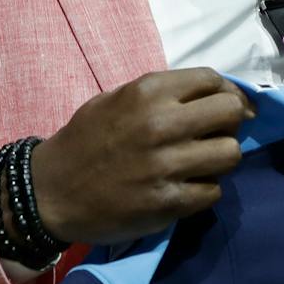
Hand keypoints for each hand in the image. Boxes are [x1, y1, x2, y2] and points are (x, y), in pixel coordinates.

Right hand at [29, 68, 254, 244]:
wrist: (51, 191)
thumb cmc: (86, 140)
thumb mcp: (117, 99)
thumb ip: (162, 94)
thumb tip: (214, 95)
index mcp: (147, 92)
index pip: (212, 80)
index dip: (226, 92)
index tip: (226, 104)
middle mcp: (160, 124)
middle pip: (232, 113)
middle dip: (232, 122)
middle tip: (219, 133)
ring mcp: (165, 165)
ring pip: (230, 154)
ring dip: (221, 158)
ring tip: (203, 162)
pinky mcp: (167, 202)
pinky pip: (213, 191)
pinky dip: (205, 190)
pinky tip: (188, 187)